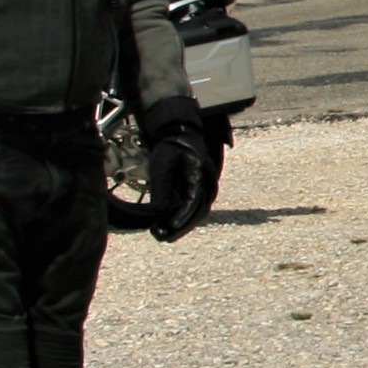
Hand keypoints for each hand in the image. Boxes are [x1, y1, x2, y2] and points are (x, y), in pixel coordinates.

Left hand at [140, 97, 211, 243]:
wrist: (179, 130)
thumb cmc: (169, 145)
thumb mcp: (162, 166)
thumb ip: (163, 189)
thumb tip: (160, 213)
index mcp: (199, 173)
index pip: (192, 203)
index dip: (179, 219)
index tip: (165, 230)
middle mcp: (208, 180)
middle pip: (199, 211)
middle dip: (181, 227)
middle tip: (163, 237)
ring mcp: (207, 183)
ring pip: (199, 210)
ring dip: (184, 223)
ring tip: (165, 233)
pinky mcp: (201, 185)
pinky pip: (197, 204)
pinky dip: (186, 215)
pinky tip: (172, 222)